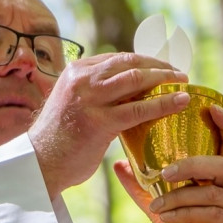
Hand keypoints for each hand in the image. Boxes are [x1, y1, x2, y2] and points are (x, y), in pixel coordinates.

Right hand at [29, 53, 188, 197]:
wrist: (39, 164)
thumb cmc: (58, 139)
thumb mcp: (73, 104)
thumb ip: (95, 94)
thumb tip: (126, 94)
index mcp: (75, 72)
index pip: (117, 58)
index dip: (145, 60)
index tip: (162, 67)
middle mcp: (82, 80)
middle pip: (130, 63)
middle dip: (159, 66)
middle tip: (179, 74)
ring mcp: (90, 99)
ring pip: (136, 79)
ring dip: (165, 79)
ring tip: (183, 83)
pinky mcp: (99, 122)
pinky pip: (138, 109)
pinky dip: (163, 103)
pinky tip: (181, 102)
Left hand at [114, 105, 222, 222]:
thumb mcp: (163, 210)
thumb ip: (145, 188)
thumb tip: (119, 163)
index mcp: (222, 178)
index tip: (211, 107)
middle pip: (222, 164)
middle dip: (192, 163)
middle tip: (164, 170)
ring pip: (212, 191)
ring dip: (180, 196)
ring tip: (157, 203)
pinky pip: (211, 213)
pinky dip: (185, 213)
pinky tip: (167, 217)